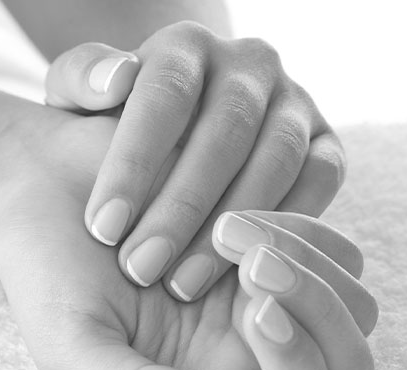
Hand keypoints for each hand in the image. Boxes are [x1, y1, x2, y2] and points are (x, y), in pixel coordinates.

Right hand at [0, 120, 375, 369]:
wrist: (42, 190)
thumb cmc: (48, 274)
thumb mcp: (71, 347)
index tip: (252, 312)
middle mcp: (249, 351)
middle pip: (348, 363)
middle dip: (318, 311)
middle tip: (252, 263)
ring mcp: (267, 295)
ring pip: (353, 301)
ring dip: (308, 264)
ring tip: (229, 227)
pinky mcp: (274, 242)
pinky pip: (332, 246)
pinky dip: (300, 225)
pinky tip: (236, 209)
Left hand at [45, 22, 345, 303]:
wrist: (179, 130)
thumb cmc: (113, 123)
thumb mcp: (80, 99)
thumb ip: (80, 82)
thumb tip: (114, 79)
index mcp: (186, 47)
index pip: (164, 96)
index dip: (133, 164)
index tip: (102, 229)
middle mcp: (249, 64)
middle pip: (224, 132)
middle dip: (180, 208)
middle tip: (139, 269)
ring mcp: (294, 102)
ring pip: (275, 160)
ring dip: (231, 228)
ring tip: (182, 285)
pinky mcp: (326, 142)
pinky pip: (322, 179)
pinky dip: (289, 226)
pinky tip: (242, 271)